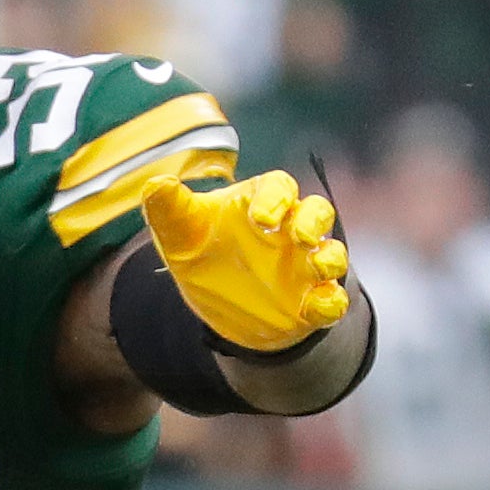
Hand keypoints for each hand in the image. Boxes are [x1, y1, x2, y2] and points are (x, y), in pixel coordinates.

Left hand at [139, 169, 350, 354]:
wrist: (217, 301)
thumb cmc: (202, 251)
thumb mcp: (180, 232)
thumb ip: (170, 208)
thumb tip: (156, 183)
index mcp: (259, 202)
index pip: (278, 186)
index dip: (276, 197)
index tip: (263, 217)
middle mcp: (289, 228)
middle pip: (316, 212)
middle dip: (314, 222)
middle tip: (301, 237)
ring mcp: (304, 263)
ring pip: (332, 252)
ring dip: (330, 258)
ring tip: (317, 267)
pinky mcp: (312, 298)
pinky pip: (333, 298)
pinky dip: (332, 301)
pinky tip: (321, 306)